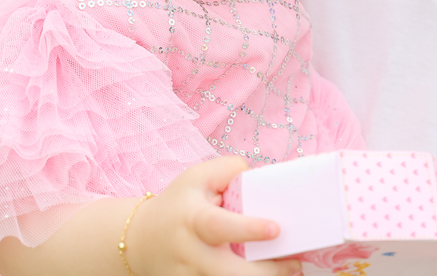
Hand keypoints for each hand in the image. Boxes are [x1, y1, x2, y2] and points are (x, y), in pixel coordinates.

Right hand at [129, 157, 301, 275]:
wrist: (140, 241)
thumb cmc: (179, 204)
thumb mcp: (197, 177)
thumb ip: (230, 171)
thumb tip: (261, 177)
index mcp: (193, 220)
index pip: (219, 227)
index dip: (248, 229)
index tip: (276, 229)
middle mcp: (191, 253)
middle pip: (229, 272)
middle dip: (266, 272)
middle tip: (295, 264)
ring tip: (290, 272)